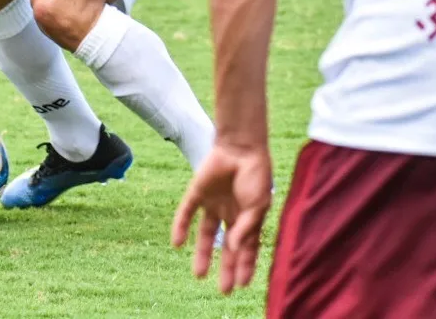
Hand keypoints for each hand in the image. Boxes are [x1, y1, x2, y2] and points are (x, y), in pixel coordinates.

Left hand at [172, 140, 273, 295]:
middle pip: (226, 245)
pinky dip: (180, 227)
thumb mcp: (257, 205)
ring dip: (202, 253)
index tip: (242, 284)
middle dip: (226, 266)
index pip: (247, 247)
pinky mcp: (197, 193)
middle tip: (223, 289)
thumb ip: (246, 228)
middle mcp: (231, 212)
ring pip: (206, 234)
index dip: (245, 265)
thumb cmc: (255, 174)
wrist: (240, 146)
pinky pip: (186, 213)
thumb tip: (232, 248)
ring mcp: (213, 203)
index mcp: (249, 216)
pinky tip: (177, 244)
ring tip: (198, 275)